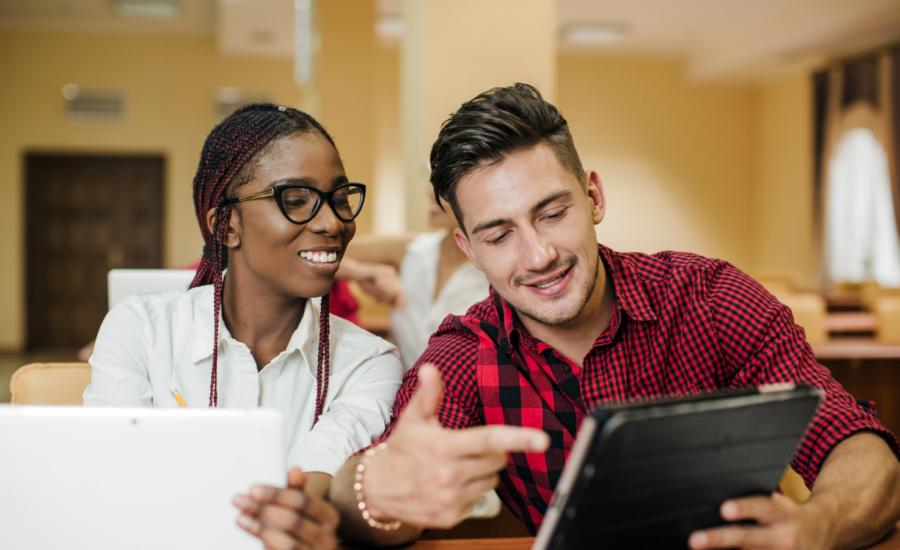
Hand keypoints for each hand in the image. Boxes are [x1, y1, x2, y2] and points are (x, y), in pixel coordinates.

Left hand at [234, 468, 339, 549]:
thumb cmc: (306, 524)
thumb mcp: (305, 507)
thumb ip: (298, 489)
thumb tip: (295, 469)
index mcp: (330, 517)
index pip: (304, 501)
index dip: (277, 495)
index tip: (254, 489)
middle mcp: (326, 539)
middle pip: (294, 521)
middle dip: (264, 509)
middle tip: (241, 500)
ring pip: (287, 542)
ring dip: (260, 529)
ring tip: (241, 517)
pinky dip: (264, 542)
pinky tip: (251, 530)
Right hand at [357, 263, 404, 308]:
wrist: (354, 272)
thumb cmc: (367, 283)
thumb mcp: (379, 293)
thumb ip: (389, 298)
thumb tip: (399, 306)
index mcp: (394, 278)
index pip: (402, 290)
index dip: (401, 300)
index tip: (398, 308)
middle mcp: (392, 273)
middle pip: (397, 292)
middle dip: (387, 299)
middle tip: (377, 299)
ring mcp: (385, 272)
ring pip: (389, 291)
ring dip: (379, 296)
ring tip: (372, 292)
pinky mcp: (378, 272)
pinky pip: (380, 287)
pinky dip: (375, 290)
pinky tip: (370, 286)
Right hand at [362, 364, 549, 527]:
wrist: (378, 488)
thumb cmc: (401, 449)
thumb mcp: (413, 419)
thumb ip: (428, 394)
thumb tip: (430, 369)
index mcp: (444, 446)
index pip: (489, 440)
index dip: (519, 438)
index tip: (542, 440)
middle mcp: (449, 475)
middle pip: (498, 460)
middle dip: (490, 452)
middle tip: (464, 449)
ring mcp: (450, 498)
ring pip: (492, 480)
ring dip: (481, 472)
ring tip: (454, 467)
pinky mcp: (451, 516)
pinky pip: (480, 499)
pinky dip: (470, 491)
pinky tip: (449, 485)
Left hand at [689, 493, 823, 549]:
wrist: (822, 532)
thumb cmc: (789, 515)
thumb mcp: (778, 503)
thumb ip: (754, 505)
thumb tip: (718, 506)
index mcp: (782, 513)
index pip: (761, 507)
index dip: (743, 507)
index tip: (725, 509)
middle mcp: (782, 536)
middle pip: (747, 537)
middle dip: (718, 538)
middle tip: (695, 540)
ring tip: (699, 548)